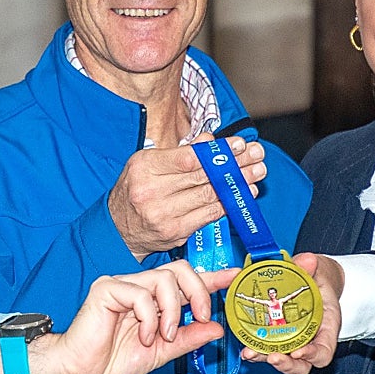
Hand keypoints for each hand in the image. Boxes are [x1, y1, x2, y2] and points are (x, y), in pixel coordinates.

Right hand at [18, 260, 226, 373]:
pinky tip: (143, 335)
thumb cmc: (110, 365)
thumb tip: (217, 328)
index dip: (212, 278)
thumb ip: (187, 338)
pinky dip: (149, 317)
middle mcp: (138, 288)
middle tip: (203, 315)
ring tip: (163, 336)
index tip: (235, 276)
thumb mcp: (160, 353)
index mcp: (152, 302)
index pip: (186, 281)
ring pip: (164, 279)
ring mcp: (122, 285)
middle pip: (180, 269)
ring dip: (173, 310)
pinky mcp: (106, 289)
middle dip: (199, 292)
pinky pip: (141, 293)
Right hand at [108, 136, 265, 260]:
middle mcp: (153, 191)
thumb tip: (209, 141)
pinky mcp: (175, 231)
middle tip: (257, 155)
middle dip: (235, 164)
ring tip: (257, 172)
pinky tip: (243, 193)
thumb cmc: (135, 190)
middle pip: (203, 176)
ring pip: (209, 195)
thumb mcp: (148, 163)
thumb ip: (179, 152)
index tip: (239, 144)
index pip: (189, 157)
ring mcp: (164, 214)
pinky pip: (208, 215)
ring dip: (238, 183)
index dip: (218, 151)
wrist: (117, 229)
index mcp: (145, 168)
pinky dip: (228, 203)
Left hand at [241, 252, 342, 373]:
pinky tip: (246, 349)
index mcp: (327, 327)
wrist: (314, 280)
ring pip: (284, 361)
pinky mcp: (278, 339)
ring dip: (266, 360)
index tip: (299, 352)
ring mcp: (294, 341)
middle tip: (273, 357)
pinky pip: (268, 350)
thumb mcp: (318, 270)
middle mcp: (311, 339)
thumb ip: (311, 267)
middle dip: (287, 365)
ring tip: (251, 353)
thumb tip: (308, 261)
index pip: (324, 352)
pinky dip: (257, 352)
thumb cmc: (320, 280)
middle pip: (303, 365)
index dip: (313, 355)